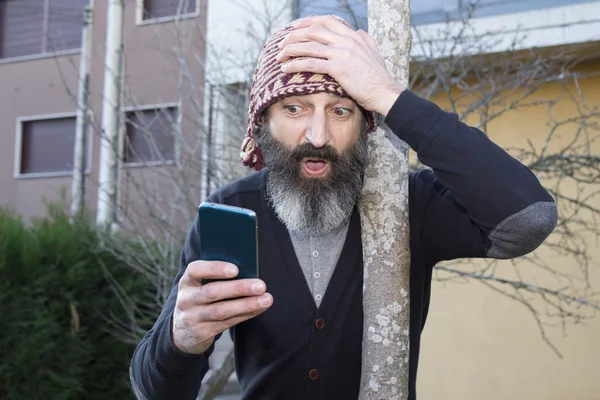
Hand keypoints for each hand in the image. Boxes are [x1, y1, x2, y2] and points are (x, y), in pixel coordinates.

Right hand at [172, 260, 272, 354]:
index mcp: (187, 282)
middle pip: (212, 292)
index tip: (235, 269)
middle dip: (239, 288)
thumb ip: (216, 278)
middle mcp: (186, 299)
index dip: (215, 268)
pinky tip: (258, 308)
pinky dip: (245, 315)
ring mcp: (192, 318)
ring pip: (221, 311)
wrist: (182, 333)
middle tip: (261, 285)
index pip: (195, 270)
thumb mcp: (199, 288)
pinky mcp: (201, 332)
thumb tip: (248, 270)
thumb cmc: (199, 301)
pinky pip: (227, 323)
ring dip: (247, 304)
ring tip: (266, 299)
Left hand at [276, 15, 403, 116]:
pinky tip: (286, 69)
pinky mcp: (338, 68)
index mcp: (354, 36)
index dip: (308, 22)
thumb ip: (365, 40)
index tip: (295, 28)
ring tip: (279, 57)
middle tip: (282, 44)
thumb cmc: (378, 77)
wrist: (384, 92)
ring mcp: (342, 53)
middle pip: (313, 31)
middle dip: (294, 36)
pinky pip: (310, 64)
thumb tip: (359, 32)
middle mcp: (347, 41)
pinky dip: (295, 65)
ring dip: (290, 51)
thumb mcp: (373, 52)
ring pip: (309, 46)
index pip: (327, 21)